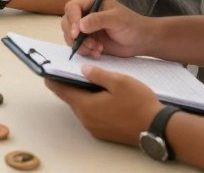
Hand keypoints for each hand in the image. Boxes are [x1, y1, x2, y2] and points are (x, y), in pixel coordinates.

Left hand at [45, 68, 162, 145]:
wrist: (157, 128)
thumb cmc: (139, 103)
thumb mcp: (119, 81)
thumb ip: (97, 74)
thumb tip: (83, 70)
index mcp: (86, 106)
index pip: (62, 91)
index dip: (54, 79)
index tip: (46, 71)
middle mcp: (86, 120)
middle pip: (72, 99)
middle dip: (71, 85)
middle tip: (71, 71)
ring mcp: (95, 128)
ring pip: (83, 108)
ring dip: (83, 96)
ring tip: (88, 81)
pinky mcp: (104, 133)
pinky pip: (92, 116)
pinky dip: (92, 105)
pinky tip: (101, 96)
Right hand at [60, 0, 151, 58]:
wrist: (140, 41)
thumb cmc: (131, 25)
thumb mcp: (116, 19)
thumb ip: (98, 20)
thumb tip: (80, 25)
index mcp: (91, 1)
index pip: (72, 7)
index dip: (72, 20)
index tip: (77, 33)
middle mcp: (85, 12)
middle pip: (67, 22)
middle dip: (75, 35)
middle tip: (89, 44)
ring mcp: (85, 27)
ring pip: (69, 35)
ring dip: (81, 44)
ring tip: (97, 48)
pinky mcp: (87, 39)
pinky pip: (76, 45)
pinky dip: (84, 50)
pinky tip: (97, 52)